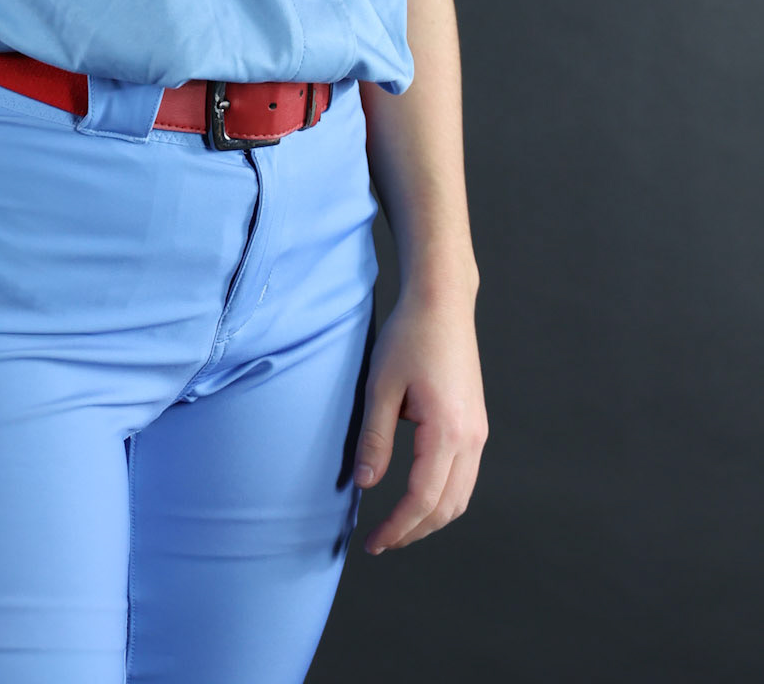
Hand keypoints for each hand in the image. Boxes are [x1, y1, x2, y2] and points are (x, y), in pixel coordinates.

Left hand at [352, 282, 488, 554]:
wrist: (442, 303)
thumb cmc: (409, 337)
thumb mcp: (380, 386)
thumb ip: (374, 438)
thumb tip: (366, 484)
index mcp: (447, 432)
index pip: (422, 499)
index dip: (397, 528)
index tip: (373, 542)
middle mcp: (471, 438)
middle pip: (447, 507)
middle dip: (414, 531)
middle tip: (381, 540)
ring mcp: (478, 432)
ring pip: (460, 496)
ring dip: (431, 517)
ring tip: (397, 524)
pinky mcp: (476, 424)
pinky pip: (465, 476)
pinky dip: (442, 496)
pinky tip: (418, 494)